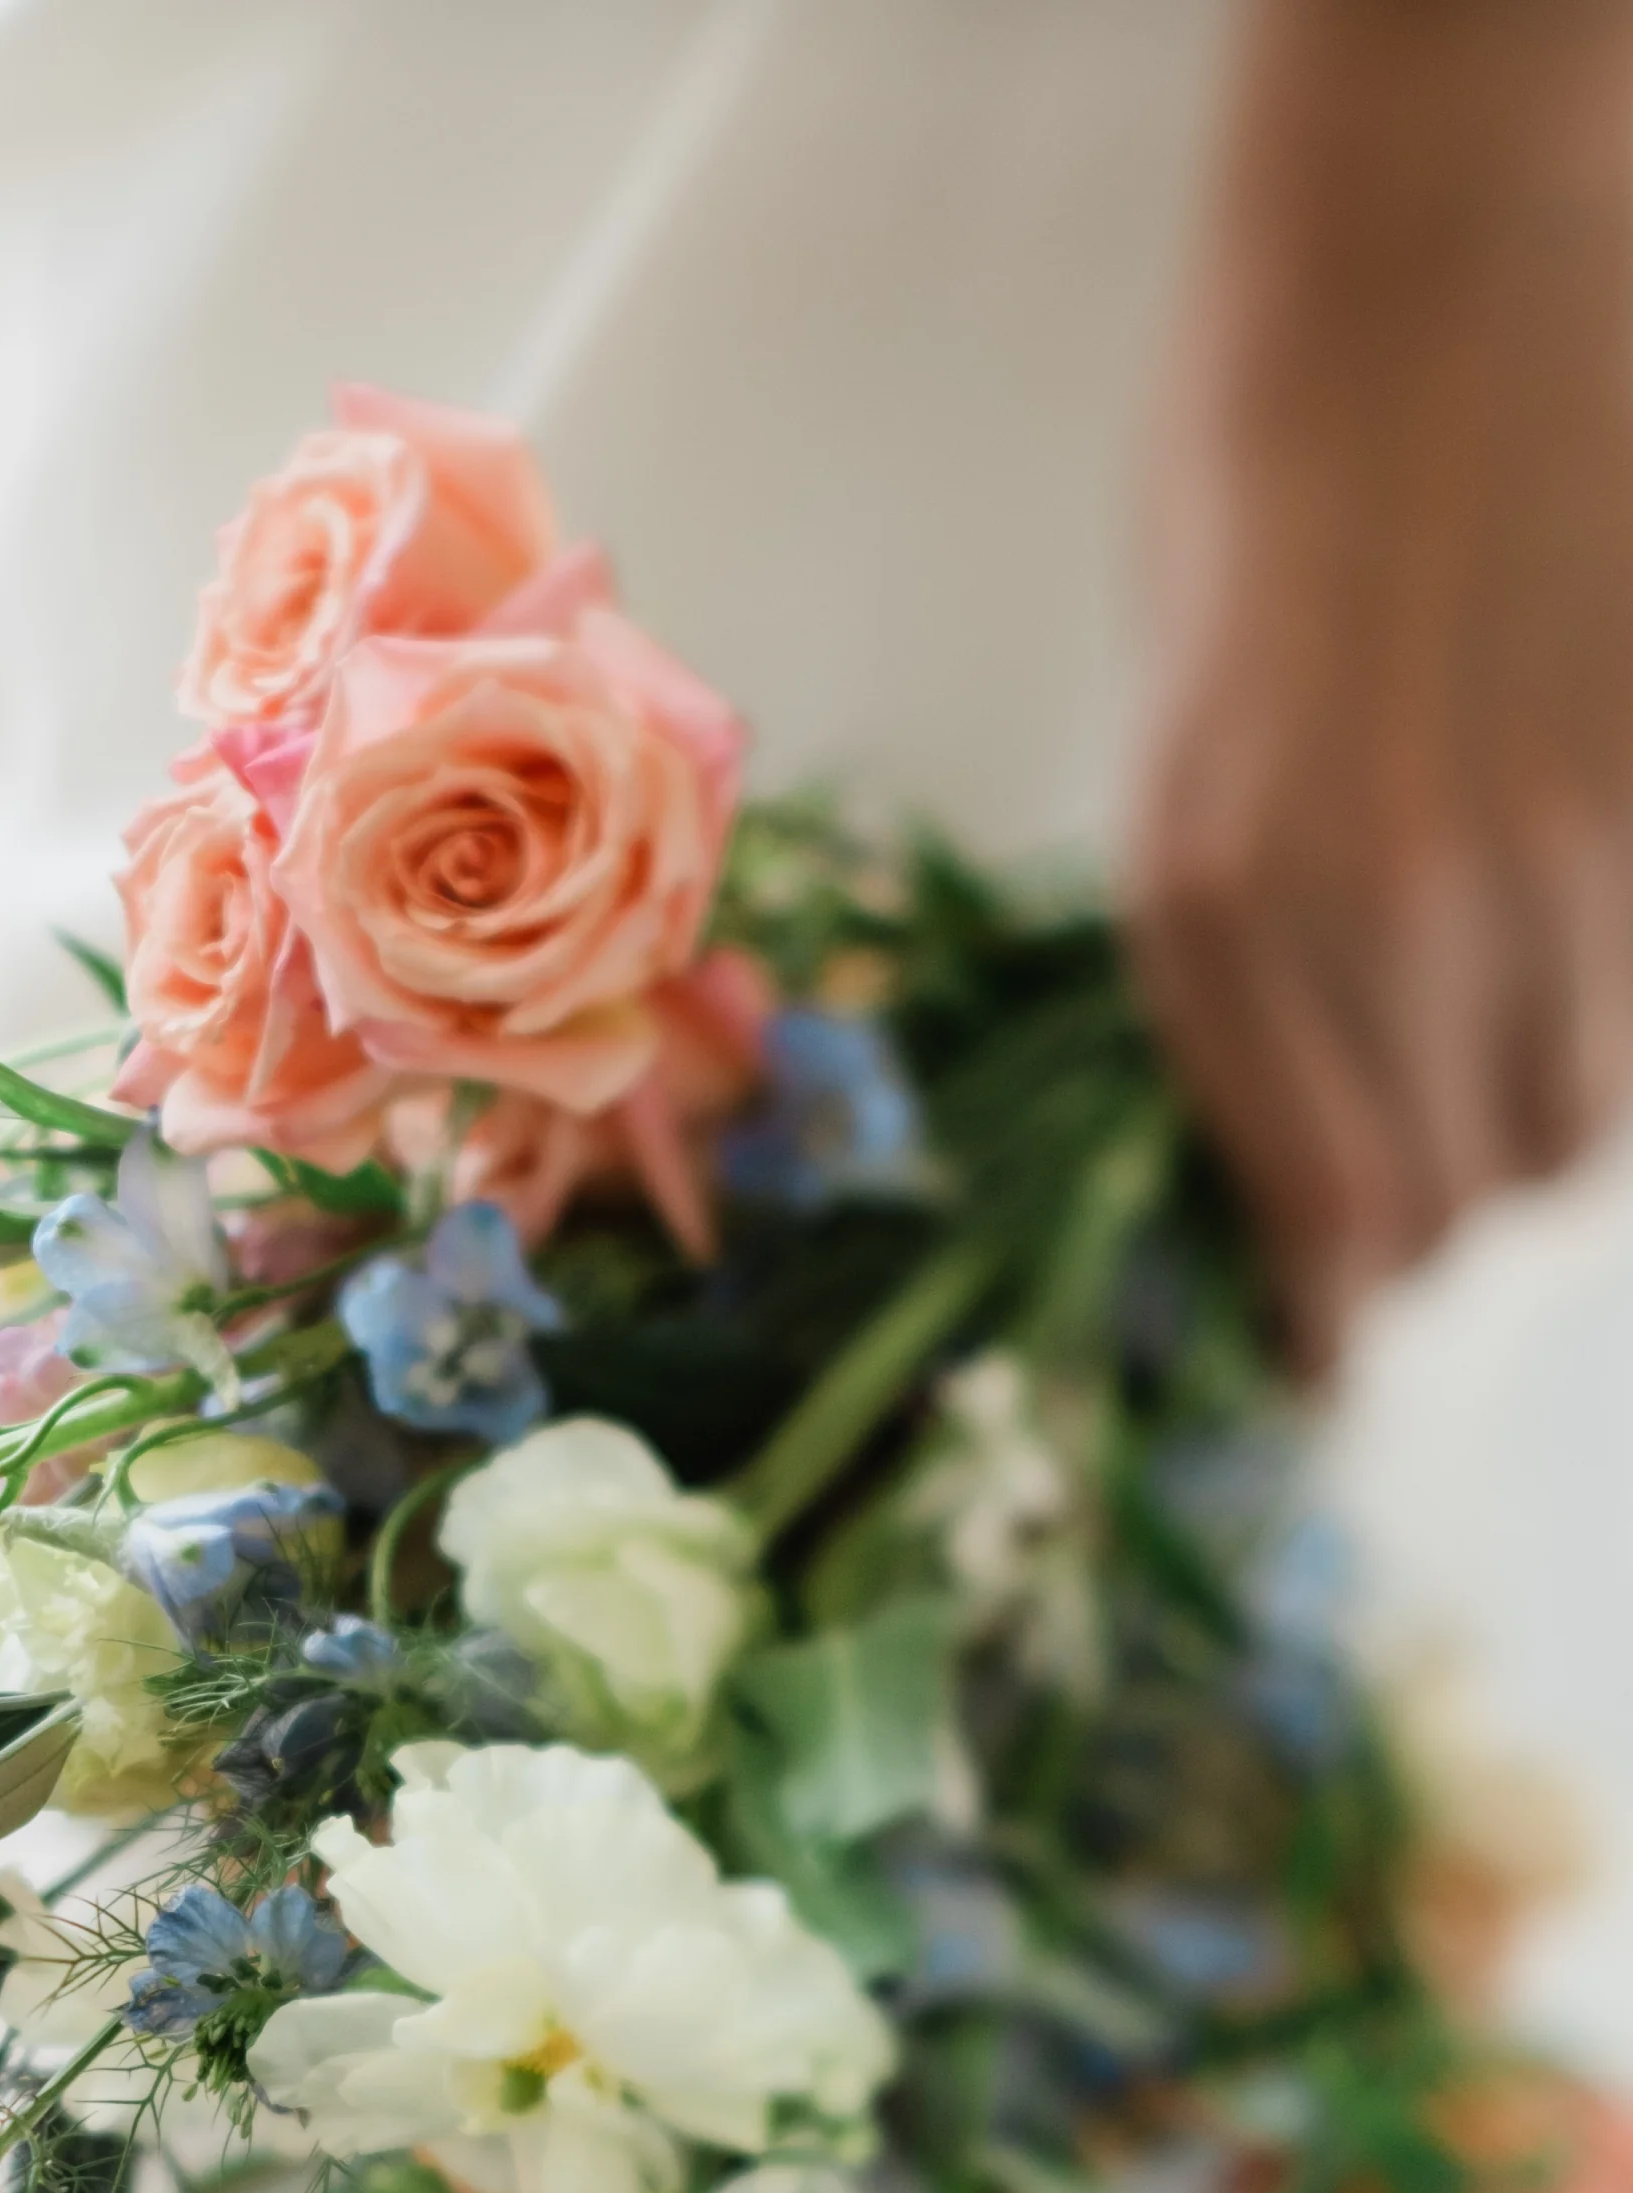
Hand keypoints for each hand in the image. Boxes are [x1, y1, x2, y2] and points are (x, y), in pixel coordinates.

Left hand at [1129, 0, 1632, 1370]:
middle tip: (1453, 1212)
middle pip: (1473, 1212)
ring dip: (1557, 1133)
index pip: (1326, 1232)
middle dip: (1459, 1244)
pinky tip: (1581, 973)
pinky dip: (1619, 1018)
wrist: (1423, 243)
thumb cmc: (1259, 484)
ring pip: (1588, 1123)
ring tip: (1523, 1083)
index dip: (1350, 1332)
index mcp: (1206, 912)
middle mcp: (1374, 910)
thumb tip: (1305, 1152)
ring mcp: (1547, 848)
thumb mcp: (1182, 760)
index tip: (1351, 1371)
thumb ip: (1238, 970)